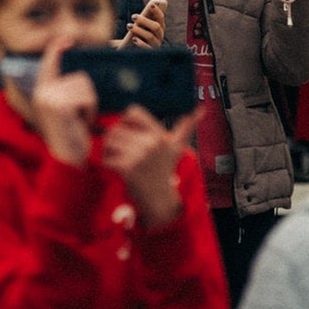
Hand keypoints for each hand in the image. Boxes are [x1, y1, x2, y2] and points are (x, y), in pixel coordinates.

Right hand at [32, 39, 96, 166]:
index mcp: (41, 92)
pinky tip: (82, 123)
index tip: (66, 40)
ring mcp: (49, 97)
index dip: (57, 49)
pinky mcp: (59, 104)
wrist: (65, 160)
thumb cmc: (69, 138)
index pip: (49, 63)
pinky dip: (90, 110)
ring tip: (80, 121)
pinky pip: (86, 96)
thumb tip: (78, 76)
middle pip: (79, 78)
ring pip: (85, 86)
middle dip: (87, 97)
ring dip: (90, 105)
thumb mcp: (63, 112)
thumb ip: (64, 94)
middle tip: (80, 117)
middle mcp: (42, 92)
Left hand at [101, 105, 199, 230]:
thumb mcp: (177, 147)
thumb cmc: (165, 169)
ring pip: (109, 142)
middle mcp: (150, 143)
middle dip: (112, 137)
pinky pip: (107, 158)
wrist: (160, 198)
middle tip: (115, 147)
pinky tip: (114, 167)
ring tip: (113, 155)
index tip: (126, 131)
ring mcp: (138, 156)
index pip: (132, 112)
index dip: (125, 119)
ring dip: (107, 149)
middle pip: (116, 128)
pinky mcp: (127, 169)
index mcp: (159, 135)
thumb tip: (201, 110)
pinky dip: (106, 163)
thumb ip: (186, 127)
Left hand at [118, 0, 165, 48]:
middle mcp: (160, 35)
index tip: (151, 5)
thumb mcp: (139, 26)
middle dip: (144, 20)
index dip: (157, 11)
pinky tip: (133, 39)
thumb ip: (141, 20)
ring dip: (139, 30)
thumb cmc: (136, 34)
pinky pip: (147, 48)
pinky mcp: (150, 52)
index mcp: (159, 26)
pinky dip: (140, 43)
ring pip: (150, 36)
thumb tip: (136, 16)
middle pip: (156, 26)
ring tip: (128, 26)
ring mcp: (156, 44)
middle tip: (133, 16)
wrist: (133, 50)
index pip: (161, 17)